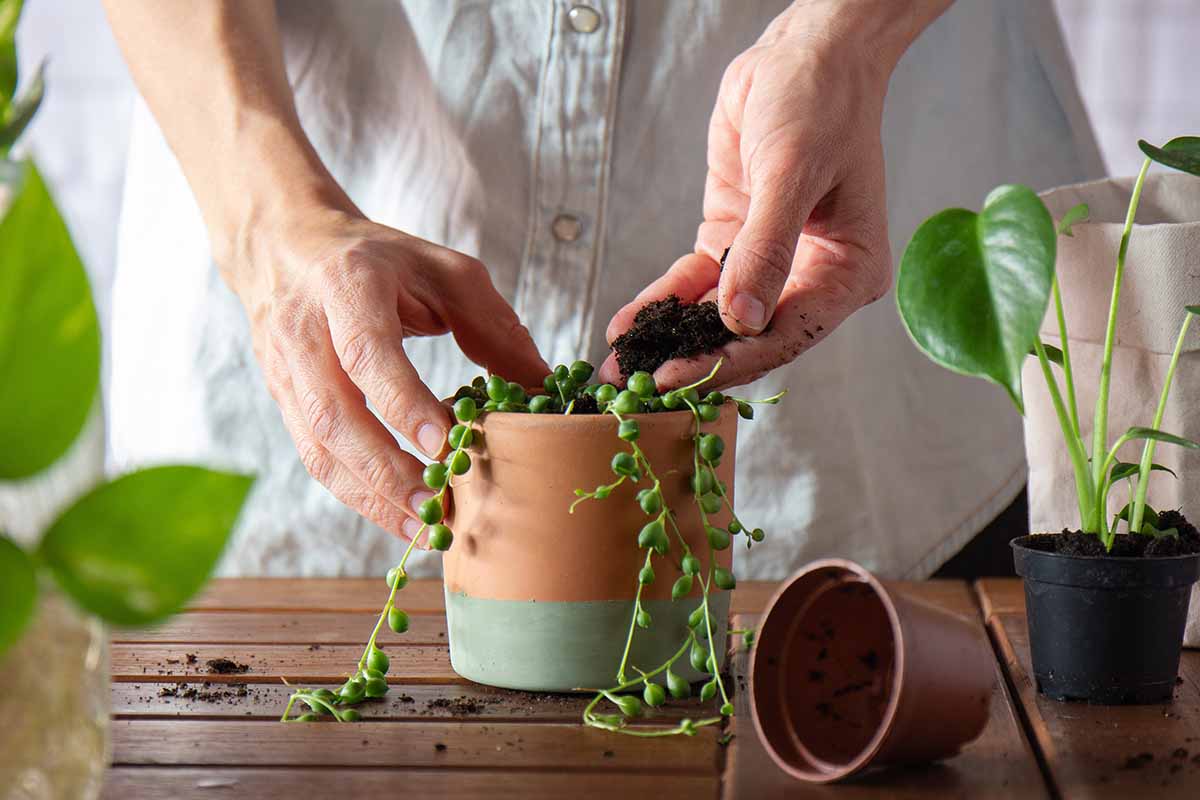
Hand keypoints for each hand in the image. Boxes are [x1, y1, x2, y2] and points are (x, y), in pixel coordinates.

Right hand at [226, 206, 546, 539]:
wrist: (289, 247)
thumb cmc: (380, 260)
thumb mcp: (444, 271)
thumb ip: (492, 326)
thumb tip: (541, 386)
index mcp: (346, 286)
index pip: (368, 353)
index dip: (402, 402)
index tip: (444, 443)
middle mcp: (303, 331)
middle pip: (334, 414)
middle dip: (386, 469)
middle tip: (437, 505)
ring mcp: (284, 370)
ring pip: (318, 447)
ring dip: (370, 495)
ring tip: (422, 526)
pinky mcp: (281, 401)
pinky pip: (315, 458)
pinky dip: (356, 494)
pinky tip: (397, 515)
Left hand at [600, 1, 942, 388]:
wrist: (802, 56)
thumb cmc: (819, 105)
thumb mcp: (793, 173)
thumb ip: (766, 250)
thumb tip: (741, 321)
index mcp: (847, 273)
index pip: (785, 334)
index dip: (728, 360)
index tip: (676, 377)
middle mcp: (811, 278)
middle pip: (748, 337)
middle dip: (692, 361)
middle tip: (635, 389)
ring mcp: (769, 265)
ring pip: (715, 317)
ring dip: (669, 340)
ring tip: (619, 368)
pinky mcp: (733, 244)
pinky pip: (695, 285)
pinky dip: (662, 303)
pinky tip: (628, 325)